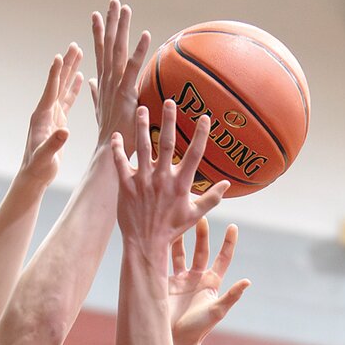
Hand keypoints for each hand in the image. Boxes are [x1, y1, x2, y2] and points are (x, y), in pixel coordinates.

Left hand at [18, 44, 83, 188]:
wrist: (35, 175)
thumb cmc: (39, 167)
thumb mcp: (46, 157)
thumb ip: (54, 144)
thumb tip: (65, 132)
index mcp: (42, 117)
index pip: (50, 91)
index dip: (55, 74)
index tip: (60, 56)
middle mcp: (46, 111)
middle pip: (58, 83)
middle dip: (66, 64)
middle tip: (75, 46)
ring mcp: (52, 115)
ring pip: (63, 88)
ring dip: (70, 71)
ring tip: (78, 53)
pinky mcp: (58, 120)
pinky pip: (67, 100)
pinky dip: (73, 87)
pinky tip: (79, 76)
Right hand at [90, 0, 150, 151]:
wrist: (109, 153)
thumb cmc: (110, 136)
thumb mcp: (101, 110)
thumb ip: (96, 93)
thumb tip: (90, 81)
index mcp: (103, 84)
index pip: (100, 53)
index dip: (98, 33)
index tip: (96, 14)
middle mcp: (107, 81)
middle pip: (108, 45)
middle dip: (110, 22)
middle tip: (113, 1)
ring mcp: (115, 86)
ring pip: (117, 51)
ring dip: (121, 28)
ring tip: (125, 8)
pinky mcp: (126, 93)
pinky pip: (134, 68)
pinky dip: (139, 51)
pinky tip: (145, 35)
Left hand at [113, 101, 229, 253]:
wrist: (146, 244)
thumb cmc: (171, 230)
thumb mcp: (194, 215)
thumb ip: (211, 198)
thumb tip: (227, 185)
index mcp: (180, 184)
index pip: (194, 155)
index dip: (201, 135)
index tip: (205, 117)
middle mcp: (162, 178)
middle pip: (166, 143)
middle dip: (168, 120)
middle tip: (170, 101)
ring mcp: (142, 181)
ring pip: (141, 147)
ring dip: (141, 126)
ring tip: (141, 108)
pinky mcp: (126, 185)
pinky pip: (120, 162)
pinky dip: (118, 148)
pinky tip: (117, 135)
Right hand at [168, 220, 249, 344]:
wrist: (174, 340)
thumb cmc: (198, 329)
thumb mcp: (216, 311)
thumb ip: (231, 296)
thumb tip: (248, 282)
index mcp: (212, 282)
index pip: (223, 258)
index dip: (229, 243)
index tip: (233, 226)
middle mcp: (197, 277)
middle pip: (202, 249)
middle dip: (202, 234)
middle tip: (202, 218)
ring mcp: (181, 278)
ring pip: (182, 251)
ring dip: (182, 236)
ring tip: (181, 220)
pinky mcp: (166, 280)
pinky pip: (165, 261)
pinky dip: (164, 248)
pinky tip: (162, 235)